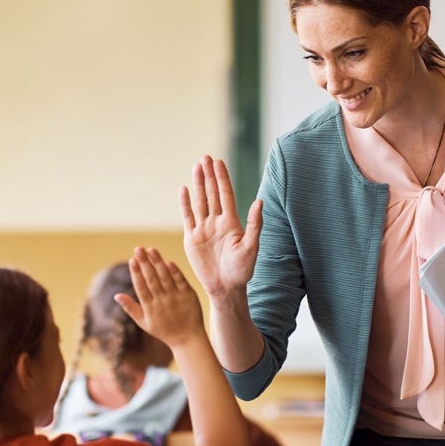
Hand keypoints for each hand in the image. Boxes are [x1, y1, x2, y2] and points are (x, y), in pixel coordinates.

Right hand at [114, 248, 203, 347]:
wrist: (187, 339)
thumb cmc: (163, 330)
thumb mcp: (144, 323)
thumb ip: (130, 308)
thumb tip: (116, 295)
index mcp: (150, 308)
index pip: (141, 287)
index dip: (136, 273)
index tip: (132, 259)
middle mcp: (162, 301)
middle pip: (152, 279)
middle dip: (144, 262)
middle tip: (138, 248)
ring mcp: (176, 298)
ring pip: (165, 277)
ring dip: (158, 262)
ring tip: (151, 250)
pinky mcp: (189, 296)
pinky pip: (181, 281)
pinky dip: (175, 272)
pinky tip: (168, 261)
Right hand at [179, 156, 262, 299]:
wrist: (226, 288)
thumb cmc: (242, 270)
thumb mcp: (252, 247)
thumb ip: (255, 224)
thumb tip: (259, 202)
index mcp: (232, 223)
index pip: (226, 194)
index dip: (222, 178)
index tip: (218, 161)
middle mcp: (217, 222)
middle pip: (212, 193)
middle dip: (209, 175)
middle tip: (205, 157)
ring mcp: (204, 229)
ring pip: (200, 201)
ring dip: (198, 184)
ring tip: (196, 167)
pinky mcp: (192, 239)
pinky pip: (188, 217)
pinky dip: (185, 203)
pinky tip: (184, 189)